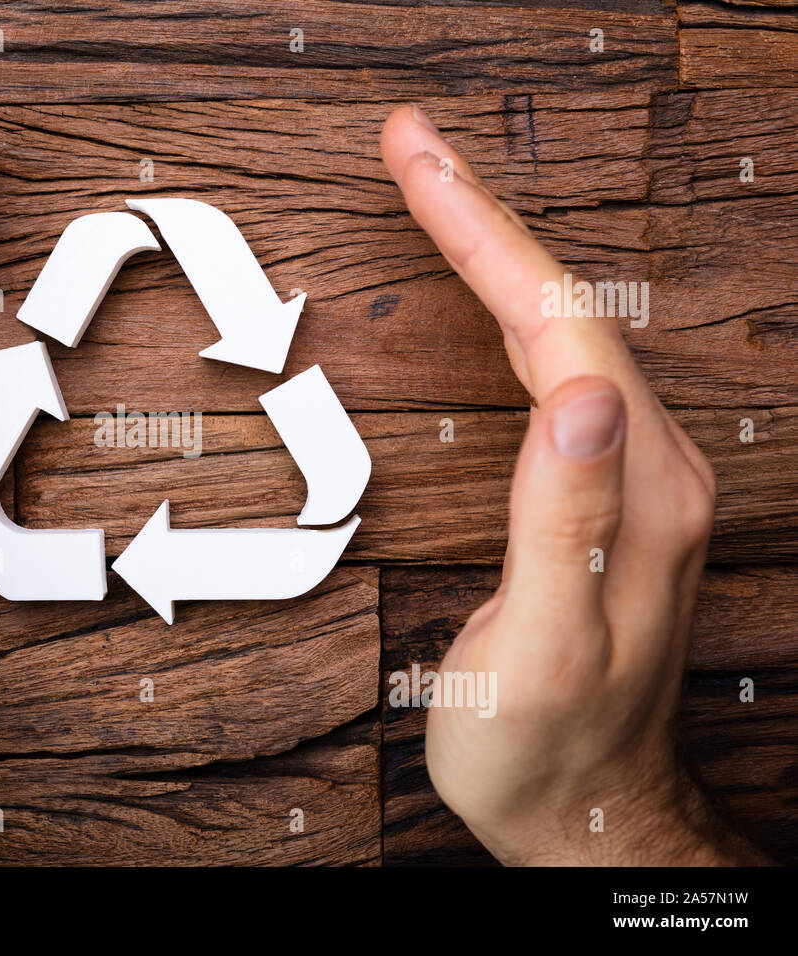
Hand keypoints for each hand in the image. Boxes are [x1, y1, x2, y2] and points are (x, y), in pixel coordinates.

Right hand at [380, 105, 766, 864]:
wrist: (584, 809)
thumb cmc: (547, 745)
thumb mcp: (551, 647)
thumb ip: (570, 521)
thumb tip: (578, 392)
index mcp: (638, 489)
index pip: (558, 326)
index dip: (484, 234)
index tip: (419, 162)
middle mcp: (651, 467)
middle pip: (565, 307)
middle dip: (483, 216)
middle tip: (413, 147)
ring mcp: (632, 477)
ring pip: (563, 330)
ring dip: (497, 251)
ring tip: (438, 193)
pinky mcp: (604, 494)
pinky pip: (556, 371)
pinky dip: (509, 311)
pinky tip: (487, 298)